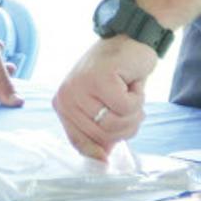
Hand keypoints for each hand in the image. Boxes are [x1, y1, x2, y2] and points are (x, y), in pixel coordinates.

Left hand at [53, 35, 156, 159]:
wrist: (131, 40)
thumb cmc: (118, 75)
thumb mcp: (104, 107)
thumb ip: (98, 133)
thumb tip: (101, 161)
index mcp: (63, 105)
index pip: (81, 144)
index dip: (102, 148)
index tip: (112, 146)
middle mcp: (66, 96)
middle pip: (104, 137)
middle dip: (125, 124)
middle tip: (127, 102)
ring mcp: (81, 86)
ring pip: (116, 124)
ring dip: (134, 111)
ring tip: (128, 91)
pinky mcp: (100, 79)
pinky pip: (127, 108)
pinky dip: (138, 97)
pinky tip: (130, 80)